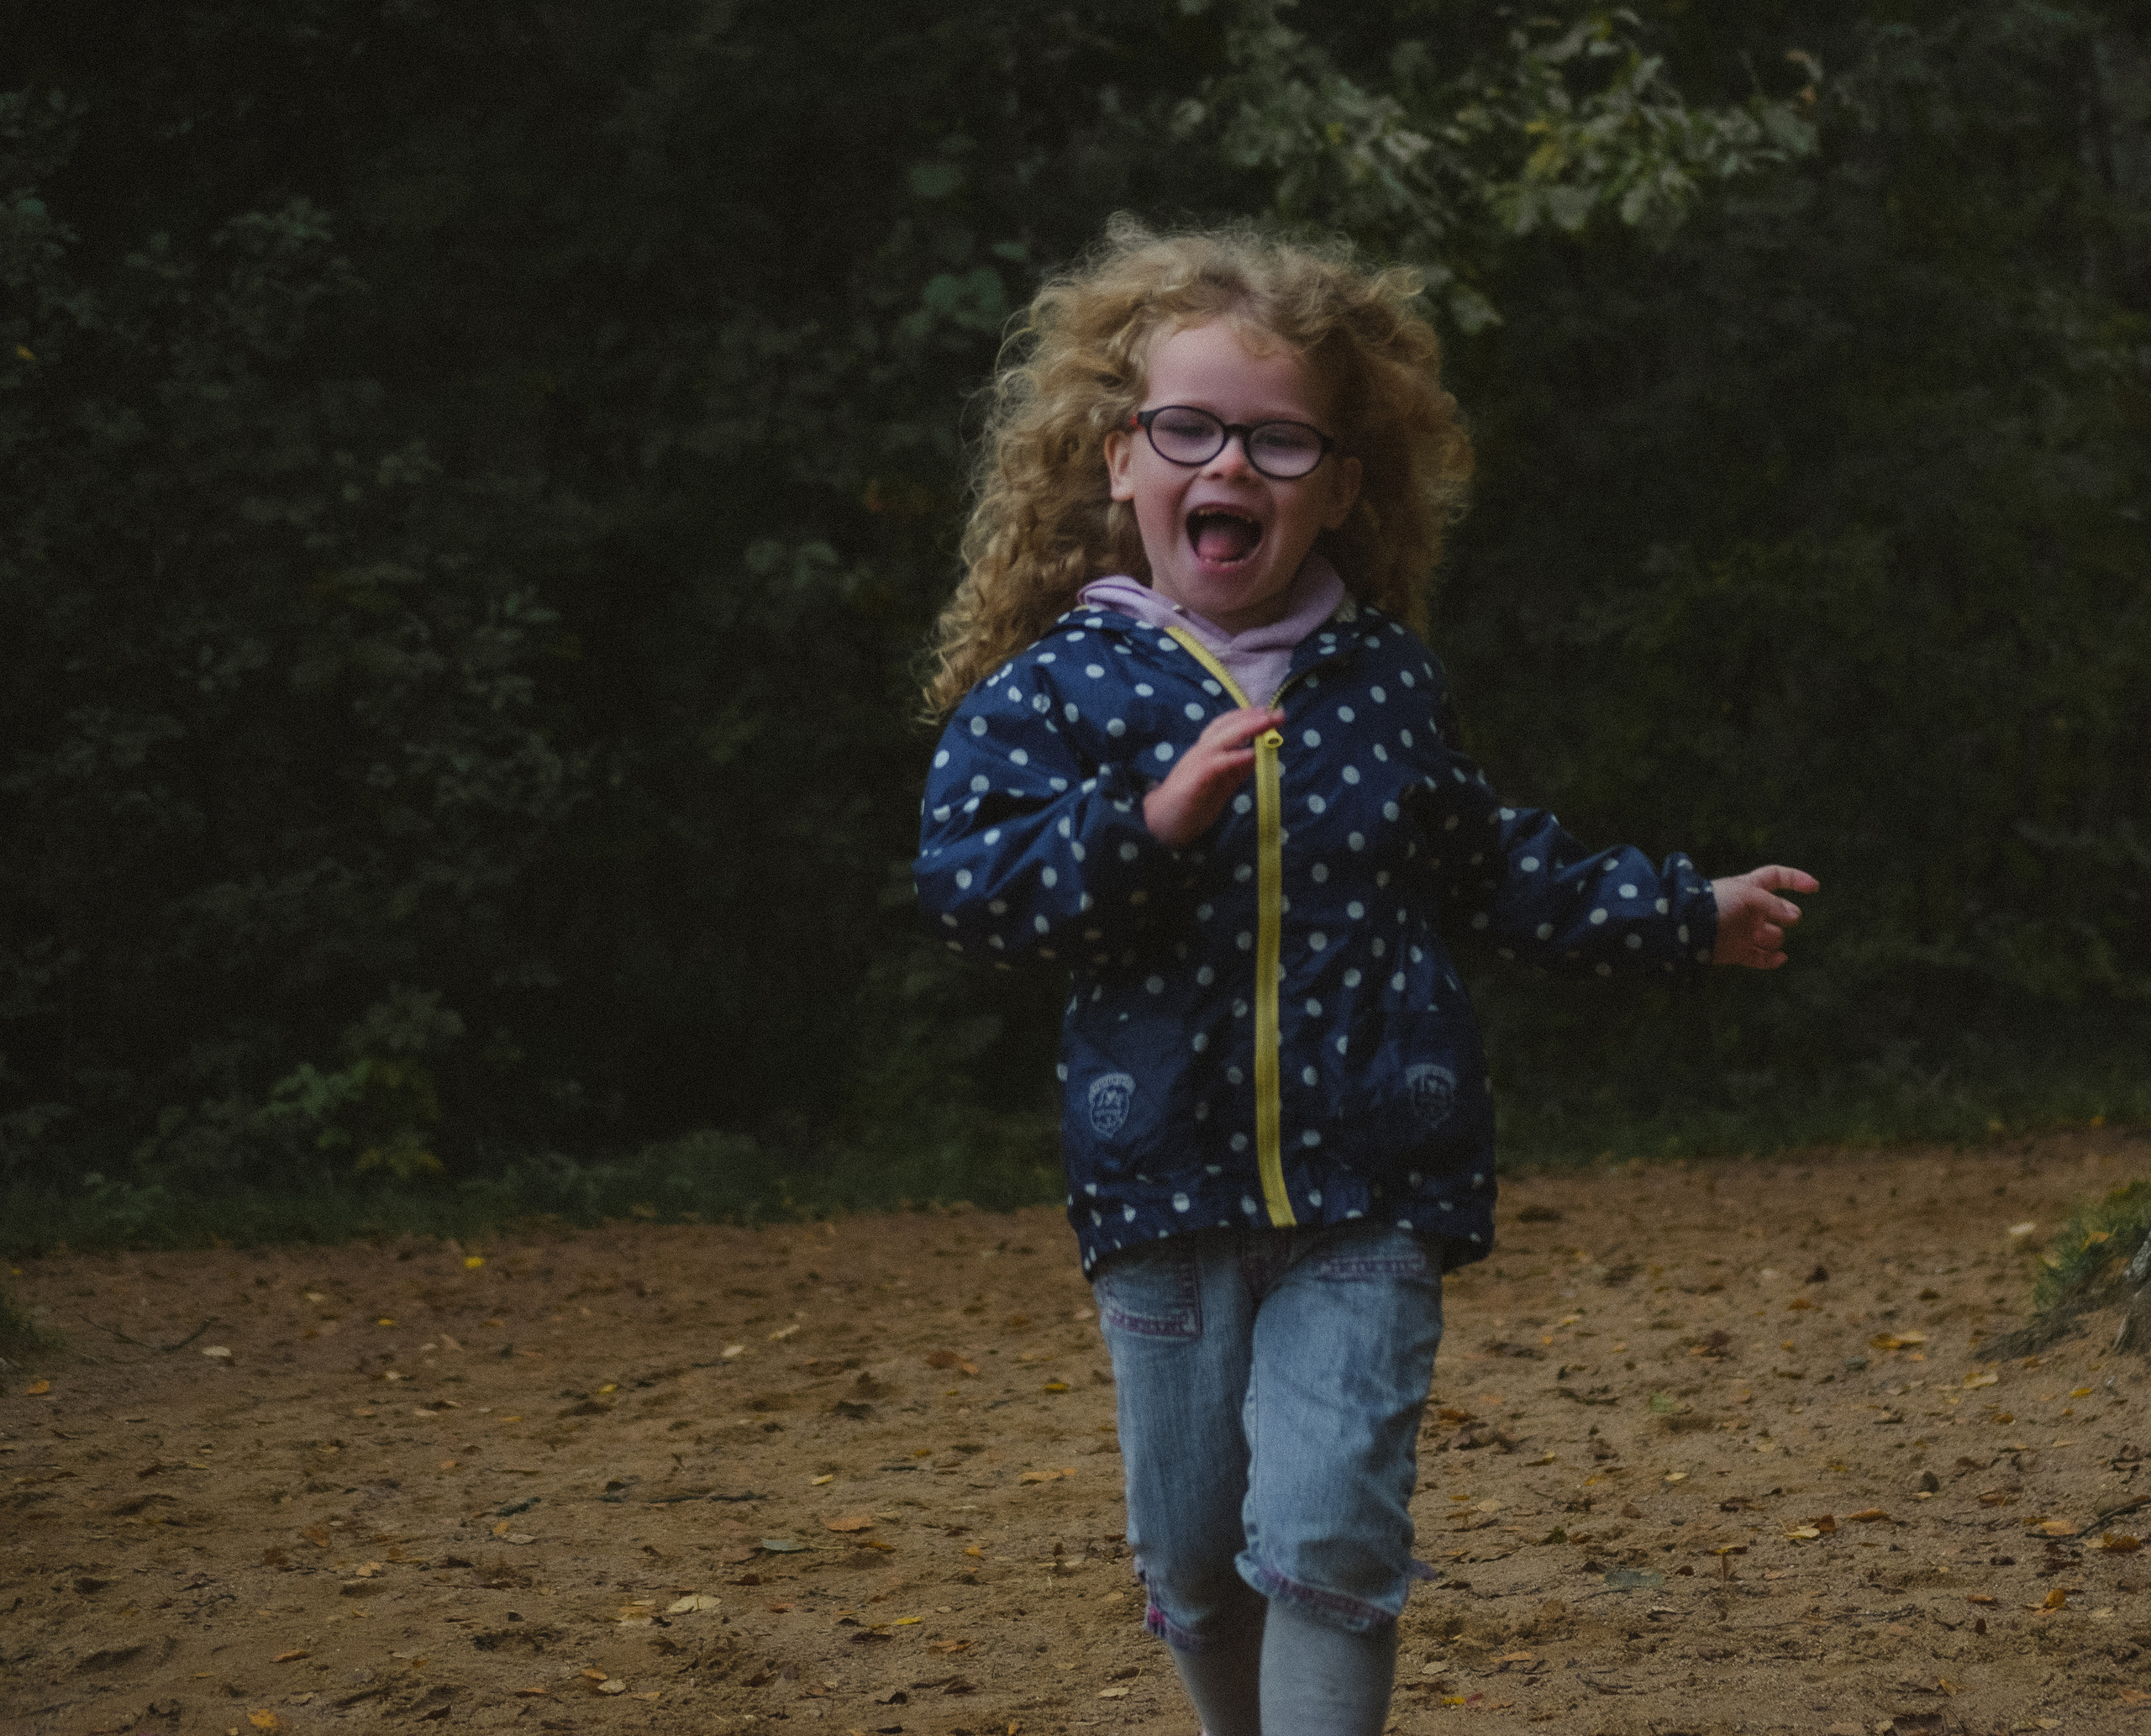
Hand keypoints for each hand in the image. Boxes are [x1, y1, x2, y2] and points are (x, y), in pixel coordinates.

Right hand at [1143, 706, 1284, 848]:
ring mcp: (1196, 763)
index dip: (1246, 717)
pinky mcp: (1195, 780)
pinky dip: (1235, 757)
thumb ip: (1234, 771)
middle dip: (1253, 718)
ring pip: (1222, 738)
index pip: (1225, 727)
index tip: (1267, 712)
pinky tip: (1252, 754)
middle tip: (1278, 713)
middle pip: (1226, 727)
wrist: (1159, 823)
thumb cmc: (1188, 805)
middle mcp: (1200, 752)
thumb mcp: (1218, 785)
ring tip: (1269, 722)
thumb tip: (1255, 756)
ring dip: (1247, 728)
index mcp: (1204, 752)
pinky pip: (1217, 764)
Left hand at [1708, 865, 1818, 968]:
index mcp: (1749, 888)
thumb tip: (1794, 917)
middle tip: (1790, 918)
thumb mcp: (1746, 894)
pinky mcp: (1738, 951)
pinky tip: (1780, 958)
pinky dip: (1771, 959)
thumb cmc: (1715, 902)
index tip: (1814, 887)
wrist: (1687, 926)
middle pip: (1780, 912)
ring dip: (1773, 937)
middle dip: (1787, 915)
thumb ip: (1773, 904)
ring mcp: (1744, 931)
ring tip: (1759, 935)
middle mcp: (1749, 910)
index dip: (1795, 879)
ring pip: (1773, 936)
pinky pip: (1761, 957)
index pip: (1776, 878)